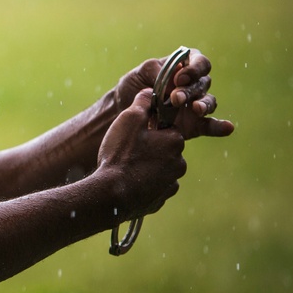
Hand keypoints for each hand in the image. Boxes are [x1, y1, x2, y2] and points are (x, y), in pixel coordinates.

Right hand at [98, 89, 185, 220]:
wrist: (112, 194)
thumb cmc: (121, 154)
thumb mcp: (128, 120)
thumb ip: (142, 103)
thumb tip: (150, 92)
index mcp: (175, 141)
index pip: (168, 130)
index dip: (150, 130)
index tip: (136, 135)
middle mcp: (179, 163)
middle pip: (166, 151)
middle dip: (151, 150)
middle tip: (128, 152)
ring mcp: (171, 184)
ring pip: (161, 170)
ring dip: (148, 168)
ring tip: (126, 169)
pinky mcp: (161, 200)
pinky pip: (155, 188)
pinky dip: (145, 186)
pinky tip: (128, 184)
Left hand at [114, 48, 234, 139]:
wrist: (123, 113)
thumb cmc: (132, 88)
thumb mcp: (138, 74)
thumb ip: (155, 71)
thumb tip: (173, 77)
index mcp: (182, 68)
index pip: (200, 62)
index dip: (194, 68)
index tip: (179, 78)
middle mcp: (193, 85)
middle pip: (203, 83)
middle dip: (190, 90)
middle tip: (175, 98)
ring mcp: (194, 105)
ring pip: (209, 102)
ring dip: (204, 105)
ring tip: (196, 109)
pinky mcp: (194, 125)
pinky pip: (211, 125)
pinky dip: (220, 127)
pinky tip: (228, 128)